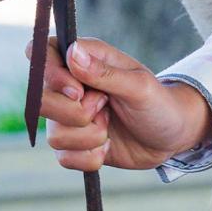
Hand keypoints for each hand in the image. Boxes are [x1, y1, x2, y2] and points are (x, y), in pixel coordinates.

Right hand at [24, 34, 211, 173]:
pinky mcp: (73, 144)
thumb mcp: (140, 86)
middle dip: (76, 114)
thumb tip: (73, 53)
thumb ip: (106, 73)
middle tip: (105, 108)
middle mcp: (70, 87)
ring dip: (89, 137)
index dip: (50, 74)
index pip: (42, 53)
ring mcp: (68, 117)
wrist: (172, 137)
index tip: (78, 91)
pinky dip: (90, 157)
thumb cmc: (160, 103)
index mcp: (85, 60)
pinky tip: (107, 147)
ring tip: (110, 128)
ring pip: (53, 134)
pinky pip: (64, 157)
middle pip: (39, 101)